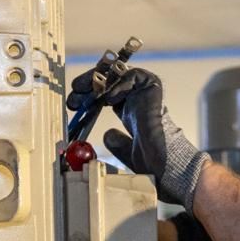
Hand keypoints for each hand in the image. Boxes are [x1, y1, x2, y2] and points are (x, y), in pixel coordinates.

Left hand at [67, 66, 208, 211]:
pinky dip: (119, 82)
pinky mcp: (154, 90)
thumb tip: (107, 134)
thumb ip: (117, 143)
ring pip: (120, 74)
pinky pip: (135, 75)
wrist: (166, 166)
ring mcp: (146, 95)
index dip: (89, 96)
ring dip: (99, 79)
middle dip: (90, 84)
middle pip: (110, 82)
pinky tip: (108, 98)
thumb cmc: (152, 165)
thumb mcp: (127, 153)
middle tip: (74, 91)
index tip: (73, 102)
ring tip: (84, 90)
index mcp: (133, 114)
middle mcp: (139, 102)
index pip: (107, 95)